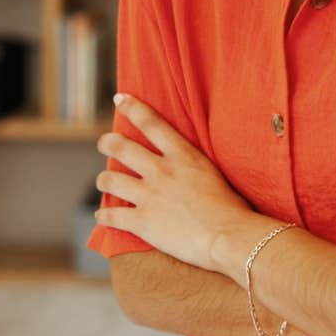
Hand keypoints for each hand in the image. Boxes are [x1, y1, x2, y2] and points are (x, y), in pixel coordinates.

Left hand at [94, 92, 254, 273]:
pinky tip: (102, 217)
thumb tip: (186, 164)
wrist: (228, 236)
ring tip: (104, 181)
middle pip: (121, 147)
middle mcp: (161, 171)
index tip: (119, 99)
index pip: (151, 123)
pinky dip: (104, 217)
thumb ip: (193, 165)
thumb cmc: (232, 208)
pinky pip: (112, 216)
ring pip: (110, 180)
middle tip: (104, 143)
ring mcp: (149, 196)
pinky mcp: (142, 222)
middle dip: (107, 143)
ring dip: (103, 180)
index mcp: (182, 155)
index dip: (132, 108)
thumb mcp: (214, 173)